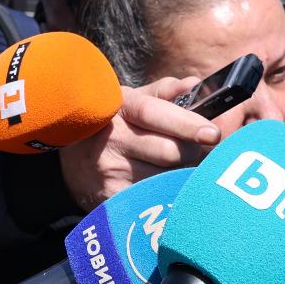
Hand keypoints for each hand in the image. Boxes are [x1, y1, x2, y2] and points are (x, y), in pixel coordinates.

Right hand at [58, 77, 219, 210]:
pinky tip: (161, 185)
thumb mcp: (131, 100)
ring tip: (169, 166)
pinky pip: (155, 197)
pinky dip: (166, 192)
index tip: (212, 133)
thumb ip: (164, 91)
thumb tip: (194, 85)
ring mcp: (111, 171)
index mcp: (120, 107)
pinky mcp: (112, 198)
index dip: (186, 123)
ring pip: (166, 177)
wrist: (72, 159)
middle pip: (169, 151)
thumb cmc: (113, 124)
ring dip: (179, 173)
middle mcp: (113, 139)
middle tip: (192, 149)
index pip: (155, 113)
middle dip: (190, 151)